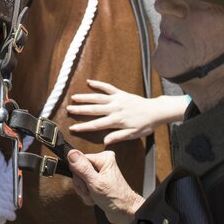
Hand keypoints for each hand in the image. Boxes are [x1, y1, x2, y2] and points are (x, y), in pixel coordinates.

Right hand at [67, 149, 143, 223]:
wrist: (125, 212)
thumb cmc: (116, 198)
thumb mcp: (95, 182)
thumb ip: (83, 168)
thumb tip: (72, 153)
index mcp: (103, 158)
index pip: (78, 160)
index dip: (78, 174)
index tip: (85, 185)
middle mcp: (102, 163)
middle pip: (79, 170)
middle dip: (82, 185)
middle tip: (90, 191)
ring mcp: (100, 172)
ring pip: (81, 180)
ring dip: (85, 192)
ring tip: (94, 196)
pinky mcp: (98, 181)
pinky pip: (85, 186)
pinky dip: (88, 195)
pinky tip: (95, 199)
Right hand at [68, 79, 182, 144]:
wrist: (155, 111)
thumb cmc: (144, 125)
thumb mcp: (133, 135)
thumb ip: (118, 137)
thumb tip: (105, 142)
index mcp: (117, 121)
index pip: (96, 124)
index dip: (84, 126)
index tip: (73, 128)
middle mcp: (114, 109)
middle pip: (94, 109)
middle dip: (80, 110)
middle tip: (68, 109)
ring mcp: (117, 99)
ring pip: (98, 97)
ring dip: (85, 97)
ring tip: (74, 97)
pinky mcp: (120, 93)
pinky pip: (108, 87)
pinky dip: (98, 84)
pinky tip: (89, 82)